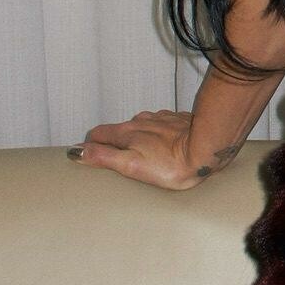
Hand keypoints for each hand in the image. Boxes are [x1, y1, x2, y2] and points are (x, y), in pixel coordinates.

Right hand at [67, 110, 238, 190]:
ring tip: (140, 153)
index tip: (88, 155)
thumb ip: (104, 157)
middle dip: (113, 142)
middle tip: (113, 157)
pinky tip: (165, 145)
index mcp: (127, 132)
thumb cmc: (171, 163)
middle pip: (119, 129)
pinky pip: (161, 125)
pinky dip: (157, 134)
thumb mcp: (131, 165)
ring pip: (141, 125)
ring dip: (137, 137)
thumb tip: (77, 152)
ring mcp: (161, 118)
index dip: (90, 145)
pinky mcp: (178, 120)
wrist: (207, 148)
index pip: (98, 134)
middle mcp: (142, 120)